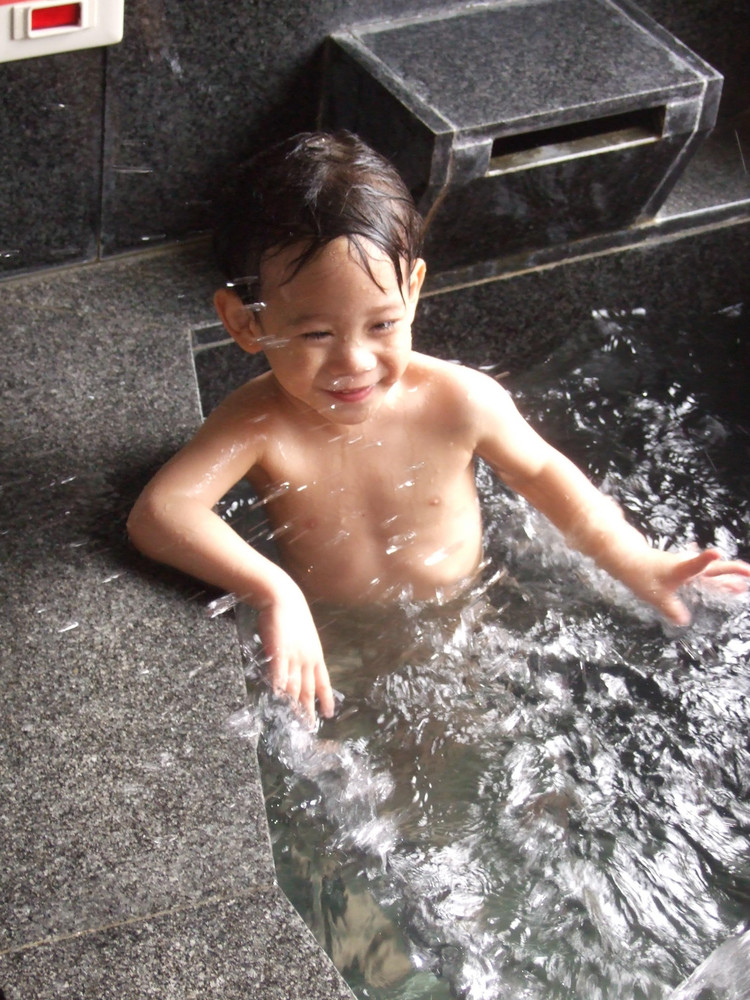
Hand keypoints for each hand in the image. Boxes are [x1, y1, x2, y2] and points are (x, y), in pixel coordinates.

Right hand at [256, 583, 334, 725]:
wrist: (284, 598)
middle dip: (308, 709)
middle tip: (308, 726)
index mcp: (316, 656)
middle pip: (309, 689)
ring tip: (292, 718)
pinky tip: (277, 697)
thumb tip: (299, 670)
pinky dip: (279, 686)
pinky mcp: (279, 650)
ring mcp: (294, 656)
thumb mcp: (305, 639)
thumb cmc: (293, 618)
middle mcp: (307, 659)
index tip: (328, 714)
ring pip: (295, 685)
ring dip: (293, 703)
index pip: (324, 683)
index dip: (326, 699)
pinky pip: (279, 672)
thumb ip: (303, 655)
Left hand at [629, 548, 749, 625]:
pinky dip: (713, 576)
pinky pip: (702, 572)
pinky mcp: (681, 568)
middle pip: (714, 568)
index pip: (696, 564)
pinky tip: (718, 574)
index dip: (706, 559)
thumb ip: (671, 609)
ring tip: (741, 585)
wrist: (628, 559)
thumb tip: (684, 621)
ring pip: (710, 571)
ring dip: (725, 577)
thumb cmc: (641, 575)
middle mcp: (686, 565)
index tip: (717, 553)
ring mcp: (685, 565)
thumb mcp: (656, 596)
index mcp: (682, 569)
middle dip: (733, 572)